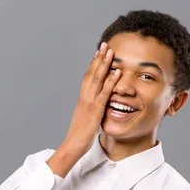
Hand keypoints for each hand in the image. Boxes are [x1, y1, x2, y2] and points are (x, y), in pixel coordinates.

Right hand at [47, 42, 120, 176]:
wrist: (72, 145)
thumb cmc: (80, 135)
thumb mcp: (86, 118)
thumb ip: (92, 109)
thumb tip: (98, 106)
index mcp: (82, 98)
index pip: (88, 77)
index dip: (93, 64)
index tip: (98, 52)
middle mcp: (84, 97)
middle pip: (92, 73)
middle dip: (99, 58)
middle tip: (105, 44)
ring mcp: (89, 102)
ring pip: (97, 79)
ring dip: (104, 64)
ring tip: (111, 51)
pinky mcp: (95, 110)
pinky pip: (104, 93)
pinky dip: (111, 81)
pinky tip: (117, 72)